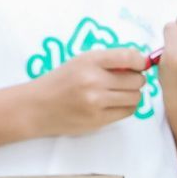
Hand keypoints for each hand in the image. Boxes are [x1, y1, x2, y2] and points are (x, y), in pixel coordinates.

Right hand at [29, 47, 146, 135]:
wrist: (36, 107)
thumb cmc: (61, 81)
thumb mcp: (81, 62)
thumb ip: (108, 61)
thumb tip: (141, 62)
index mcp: (89, 61)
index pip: (128, 57)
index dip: (140, 61)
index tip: (139, 65)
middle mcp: (93, 80)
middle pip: (136, 80)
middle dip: (136, 79)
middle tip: (126, 81)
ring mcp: (95, 102)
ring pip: (135, 97)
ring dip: (133, 94)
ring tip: (120, 93)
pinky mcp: (97, 120)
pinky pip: (128, 111)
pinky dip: (127, 107)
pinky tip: (115, 104)